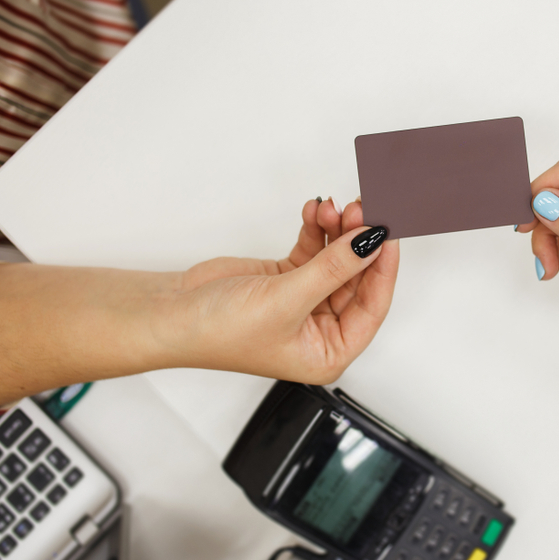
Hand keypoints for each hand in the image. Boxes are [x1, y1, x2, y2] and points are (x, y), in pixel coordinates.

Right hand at [164, 198, 399, 382]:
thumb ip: (333, 268)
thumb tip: (370, 243)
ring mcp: (305, 302)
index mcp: (329, 353)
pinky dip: (317, 229)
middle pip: (358, 278)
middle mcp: (321, 330)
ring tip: (334, 207)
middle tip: (363, 209)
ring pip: (337, 259)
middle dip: (359, 241)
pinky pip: (315, 249)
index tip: (388, 233)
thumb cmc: (217, 333)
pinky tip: (315, 211)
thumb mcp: (287, 300)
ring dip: (338, 230)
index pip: (373, 306)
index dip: (383, 267)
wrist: (170, 315)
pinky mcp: (288, 279)